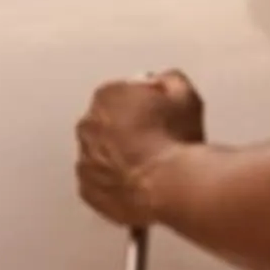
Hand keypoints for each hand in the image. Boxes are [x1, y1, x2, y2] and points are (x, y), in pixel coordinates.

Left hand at [75, 70, 205, 228]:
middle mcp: (88, 125)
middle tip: (155, 140)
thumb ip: (169, 80)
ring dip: (118, 156)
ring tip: (148, 166)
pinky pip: (99, 182)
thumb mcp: (184, 94)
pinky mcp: (88, 190)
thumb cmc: (175, 141)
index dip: (145, 102)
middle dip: (126, 128)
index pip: (123, 92)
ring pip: (101, 152)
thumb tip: (165, 81)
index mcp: (107, 96)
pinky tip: (137, 184)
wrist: (170, 187)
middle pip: (107, 121)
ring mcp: (85, 160)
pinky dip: (113, 182)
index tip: (160, 113)